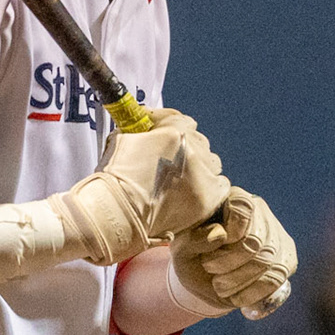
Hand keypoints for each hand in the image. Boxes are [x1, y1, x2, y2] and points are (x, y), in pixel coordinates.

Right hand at [56, 108, 226, 263]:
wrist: (117, 214)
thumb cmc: (113, 179)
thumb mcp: (121, 139)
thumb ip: (139, 129)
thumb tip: (144, 125)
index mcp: (172, 132)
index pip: (182, 121)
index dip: (171, 127)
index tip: (163, 133)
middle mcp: (191, 150)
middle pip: (198, 141)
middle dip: (184, 148)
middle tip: (170, 160)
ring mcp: (202, 175)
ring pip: (211, 162)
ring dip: (199, 167)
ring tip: (183, 179)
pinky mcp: (208, 199)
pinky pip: (220, 186)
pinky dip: (210, 188)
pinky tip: (195, 193)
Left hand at [171, 186, 294, 318]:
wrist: (205, 277)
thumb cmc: (191, 255)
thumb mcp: (182, 248)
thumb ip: (194, 239)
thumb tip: (219, 235)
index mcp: (232, 198)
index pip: (243, 208)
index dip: (230, 234)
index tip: (208, 258)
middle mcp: (259, 211)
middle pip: (257, 240)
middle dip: (232, 266)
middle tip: (214, 279)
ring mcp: (276, 234)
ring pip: (269, 260)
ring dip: (242, 281)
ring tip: (221, 289)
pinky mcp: (286, 257)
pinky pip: (278, 277)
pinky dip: (255, 292)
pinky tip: (237, 298)